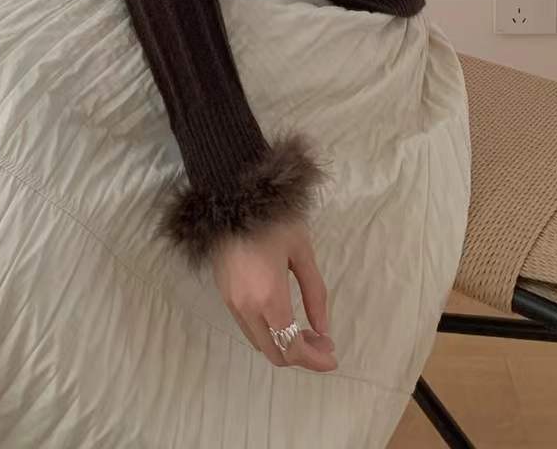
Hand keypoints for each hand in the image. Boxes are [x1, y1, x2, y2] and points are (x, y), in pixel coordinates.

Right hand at [212, 218, 337, 372]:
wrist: (229, 196)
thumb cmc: (273, 219)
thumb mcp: (301, 251)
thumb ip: (315, 294)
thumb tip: (323, 330)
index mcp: (269, 299)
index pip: (293, 348)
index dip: (315, 360)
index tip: (333, 356)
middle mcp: (247, 308)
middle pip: (275, 353)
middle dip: (302, 355)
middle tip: (322, 342)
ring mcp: (232, 303)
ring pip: (260, 342)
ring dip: (283, 344)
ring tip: (305, 330)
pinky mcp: (223, 294)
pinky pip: (248, 327)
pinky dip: (268, 332)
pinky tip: (282, 317)